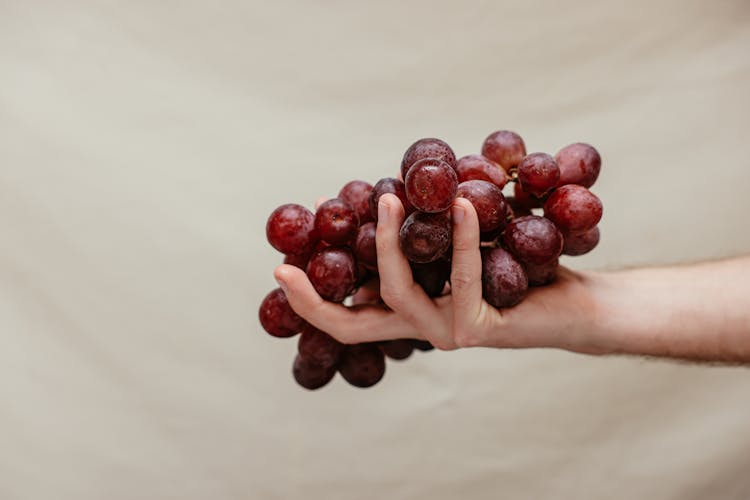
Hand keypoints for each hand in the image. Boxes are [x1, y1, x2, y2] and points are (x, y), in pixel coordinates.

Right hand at [273, 194, 604, 352]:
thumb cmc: (519, 271)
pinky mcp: (481, 328)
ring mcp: (450, 334)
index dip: (311, 301)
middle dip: (318, 293)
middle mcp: (425, 331)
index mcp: (413, 315)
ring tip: (387, 195)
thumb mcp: (458, 247)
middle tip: (290, 258)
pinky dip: (460, 235)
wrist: (576, 303)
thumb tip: (387, 192)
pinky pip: (461, 275)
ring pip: (399, 293)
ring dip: (387, 241)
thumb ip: (424, 235)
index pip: (350, 319)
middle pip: (356, 323)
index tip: (282, 267)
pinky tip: (460, 202)